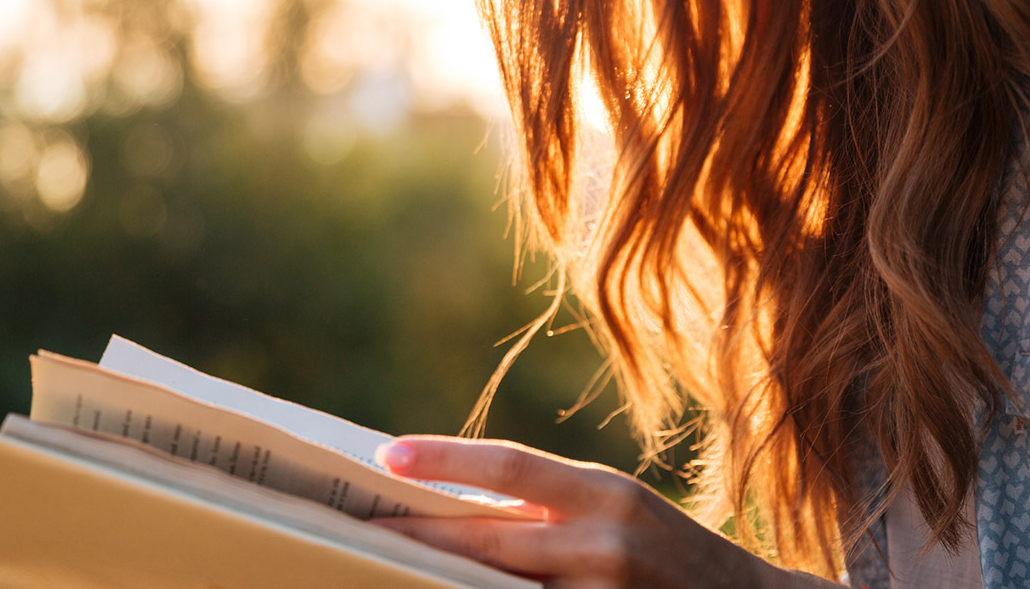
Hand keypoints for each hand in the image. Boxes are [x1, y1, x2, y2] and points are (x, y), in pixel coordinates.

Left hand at [370, 436, 833, 588]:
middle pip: (491, 540)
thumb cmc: (665, 552)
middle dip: (423, 538)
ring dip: (447, 588)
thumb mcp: (617, 511)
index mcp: (605, 492)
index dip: (445, 459)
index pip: (510, 465)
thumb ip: (549, 509)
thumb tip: (457, 509)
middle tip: (365, 531)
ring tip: (393, 576)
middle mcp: (606, 539)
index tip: (385, 455)